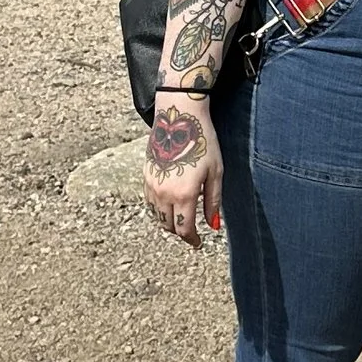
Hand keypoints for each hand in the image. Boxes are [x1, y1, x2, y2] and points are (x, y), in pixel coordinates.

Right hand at [142, 95, 224, 247]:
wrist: (178, 118)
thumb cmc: (202, 142)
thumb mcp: (215, 172)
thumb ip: (213, 201)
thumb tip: (213, 225)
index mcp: (184, 195)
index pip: (184, 229)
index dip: (192, 239)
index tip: (198, 243)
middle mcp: (164, 193)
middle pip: (168, 226)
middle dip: (180, 232)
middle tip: (191, 230)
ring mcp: (152, 185)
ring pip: (157, 217)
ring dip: (168, 222)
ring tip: (181, 218)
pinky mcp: (145, 176)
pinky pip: (150, 202)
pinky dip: (159, 209)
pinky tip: (170, 203)